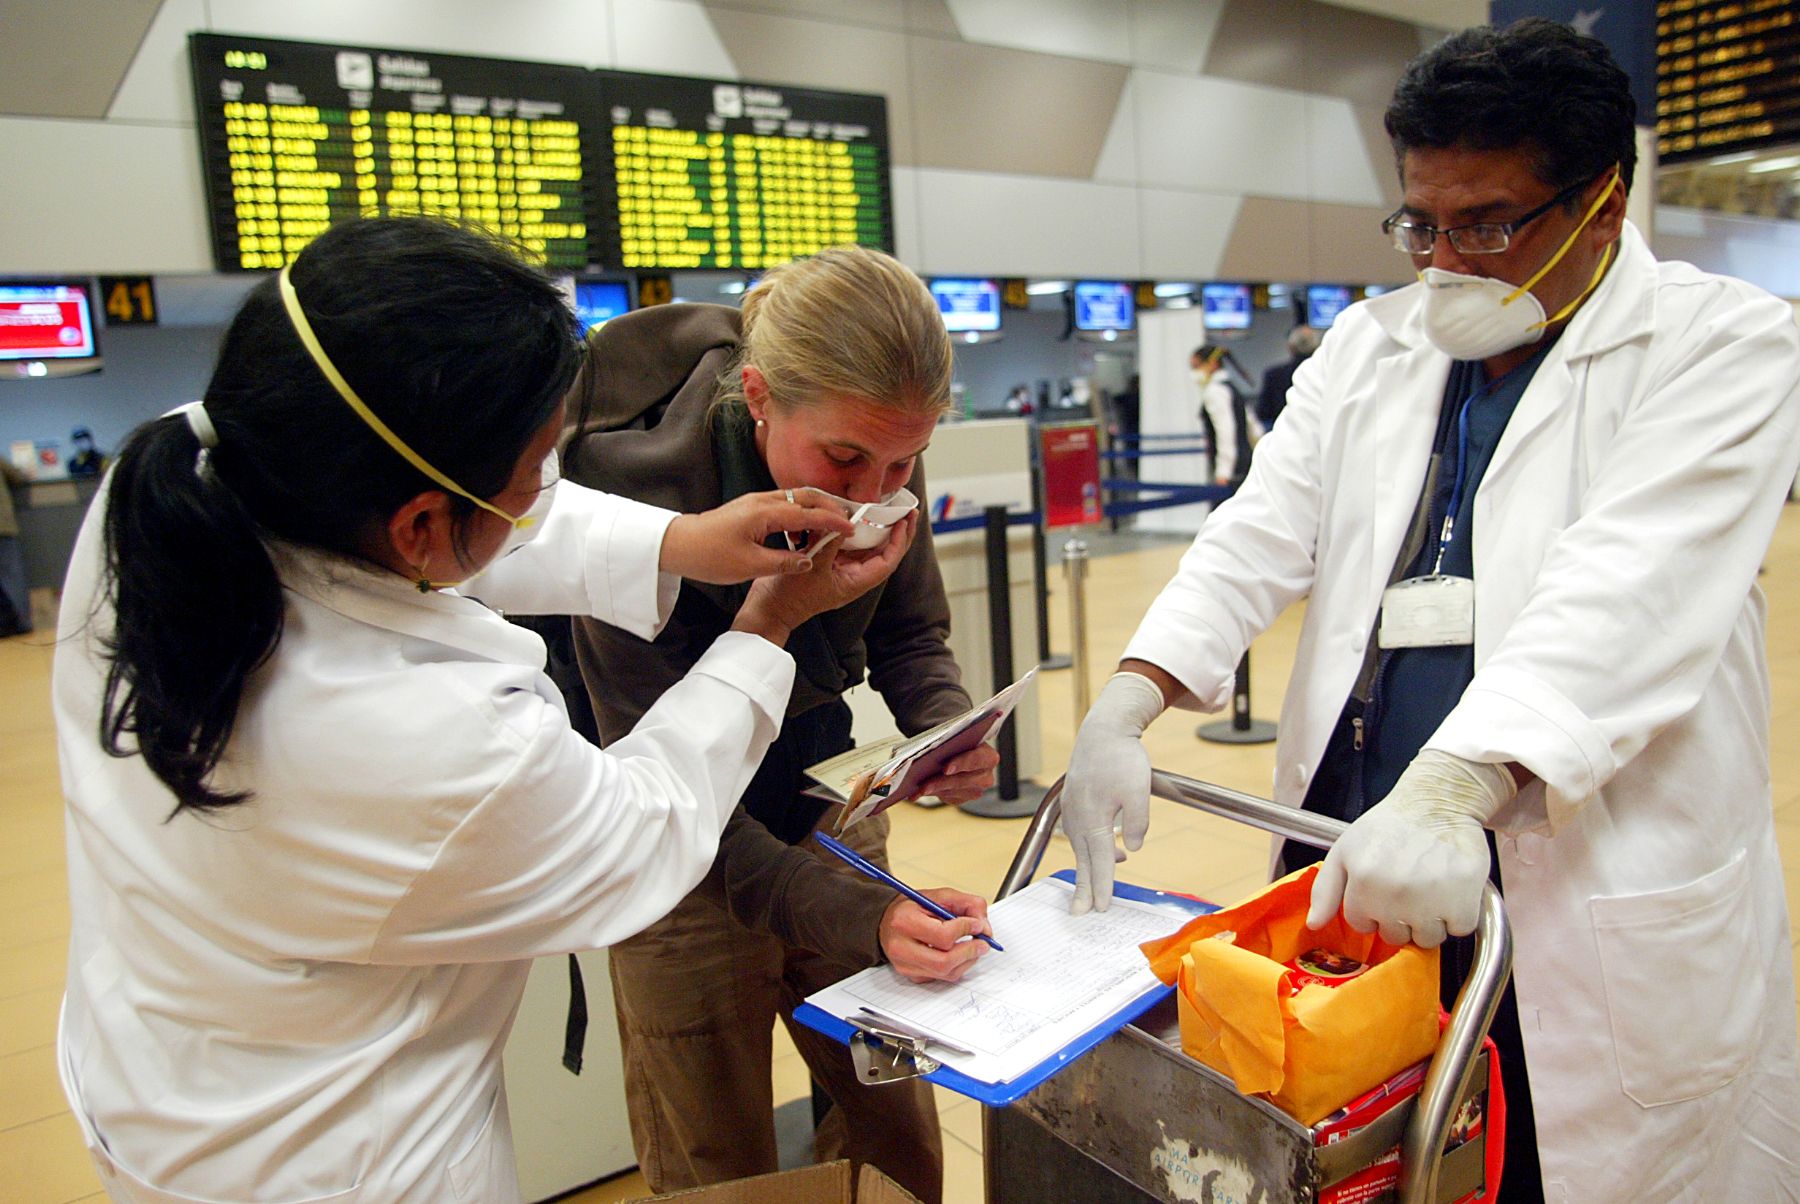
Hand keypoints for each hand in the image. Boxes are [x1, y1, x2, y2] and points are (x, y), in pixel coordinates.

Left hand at [661, 489, 855, 583]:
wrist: (679, 544)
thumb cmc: (709, 555)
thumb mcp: (749, 565)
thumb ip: (784, 562)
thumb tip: (808, 561)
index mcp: (765, 513)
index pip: (809, 514)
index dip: (833, 522)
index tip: (853, 529)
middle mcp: (763, 501)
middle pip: (807, 496)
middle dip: (831, 506)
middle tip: (851, 519)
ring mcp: (756, 501)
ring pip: (797, 497)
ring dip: (818, 507)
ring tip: (834, 523)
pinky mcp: (751, 507)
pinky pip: (785, 504)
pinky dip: (802, 512)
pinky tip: (805, 529)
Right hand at [730, 512, 916, 645]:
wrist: (768, 609)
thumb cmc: (790, 596)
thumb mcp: (814, 565)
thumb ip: (831, 541)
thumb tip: (845, 520)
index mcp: (855, 582)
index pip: (887, 560)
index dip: (898, 541)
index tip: (904, 521)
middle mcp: (852, 576)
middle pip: (881, 552)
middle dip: (895, 532)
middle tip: (906, 511)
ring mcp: (840, 570)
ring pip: (864, 547)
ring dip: (875, 529)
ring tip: (885, 509)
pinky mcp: (826, 563)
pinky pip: (844, 544)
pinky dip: (849, 530)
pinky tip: (851, 515)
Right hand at [879, 887, 992, 982]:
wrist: (887, 922)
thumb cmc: (912, 908)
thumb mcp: (939, 896)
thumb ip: (966, 903)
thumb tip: (983, 925)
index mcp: (904, 921)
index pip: (943, 935)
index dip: (966, 929)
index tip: (978, 924)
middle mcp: (901, 947)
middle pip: (944, 961)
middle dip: (970, 952)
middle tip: (983, 942)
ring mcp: (905, 966)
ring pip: (946, 973)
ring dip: (967, 960)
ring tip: (974, 947)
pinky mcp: (912, 976)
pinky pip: (942, 978)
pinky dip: (957, 967)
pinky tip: (959, 954)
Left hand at [915, 743, 999, 805]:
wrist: (951, 745)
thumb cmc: (953, 738)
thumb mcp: (950, 735)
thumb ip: (946, 741)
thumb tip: (929, 751)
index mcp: (988, 755)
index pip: (978, 759)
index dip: (963, 764)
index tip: (946, 769)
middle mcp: (986, 775)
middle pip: (966, 781)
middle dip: (943, 783)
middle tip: (924, 786)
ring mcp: (975, 789)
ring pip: (955, 793)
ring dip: (934, 791)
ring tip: (916, 790)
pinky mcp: (963, 797)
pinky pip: (948, 798)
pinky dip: (931, 794)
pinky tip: (916, 793)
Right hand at [1063, 672, 1164, 914]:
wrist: (1102, 731)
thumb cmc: (1121, 758)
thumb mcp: (1138, 790)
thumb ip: (1136, 822)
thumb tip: (1131, 848)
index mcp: (1094, 819)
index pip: (1099, 862)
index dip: (1101, 887)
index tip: (1100, 908)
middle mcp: (1078, 818)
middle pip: (1083, 861)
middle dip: (1084, 889)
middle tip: (1080, 914)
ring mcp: (1073, 811)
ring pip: (1081, 849)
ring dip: (1088, 870)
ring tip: (1094, 891)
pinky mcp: (1074, 803)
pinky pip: (1080, 834)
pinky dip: (1090, 849)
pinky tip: (1109, 850)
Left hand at [1305, 750, 1517, 946]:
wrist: (1436, 803)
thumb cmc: (1389, 826)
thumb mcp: (1344, 850)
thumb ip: (1325, 890)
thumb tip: (1314, 924)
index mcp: (1365, 883)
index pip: (1363, 925)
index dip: (1372, 910)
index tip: (1381, 891)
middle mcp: (1397, 894)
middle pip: (1396, 936)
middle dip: (1399, 917)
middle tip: (1407, 887)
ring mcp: (1432, 900)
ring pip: (1428, 938)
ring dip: (1430, 920)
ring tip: (1429, 888)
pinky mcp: (1465, 901)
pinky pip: (1460, 928)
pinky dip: (1459, 915)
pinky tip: (1451, 889)